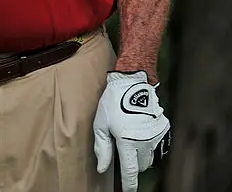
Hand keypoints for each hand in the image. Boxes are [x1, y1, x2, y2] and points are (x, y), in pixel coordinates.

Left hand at [93, 70, 170, 191]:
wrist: (132, 83)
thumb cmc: (112, 102)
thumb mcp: (100, 124)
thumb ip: (102, 148)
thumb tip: (102, 168)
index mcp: (127, 141)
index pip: (130, 171)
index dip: (129, 184)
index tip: (128, 191)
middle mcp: (145, 141)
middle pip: (141, 165)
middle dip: (133, 164)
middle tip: (123, 152)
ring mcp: (157, 135)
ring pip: (151, 157)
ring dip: (142, 155)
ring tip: (131, 141)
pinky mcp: (164, 128)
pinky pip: (158, 145)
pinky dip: (150, 145)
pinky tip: (141, 135)